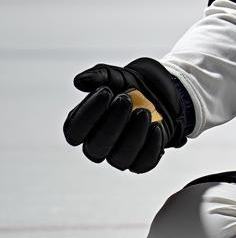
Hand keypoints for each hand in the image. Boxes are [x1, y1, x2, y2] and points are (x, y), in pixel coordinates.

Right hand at [63, 58, 187, 172]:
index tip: (105, 91)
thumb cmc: (130, 85)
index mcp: (84, 127)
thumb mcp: (115, 75)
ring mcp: (119, 155)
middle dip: (112, 123)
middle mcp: (98, 145)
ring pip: (120, 157)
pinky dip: (151, 146)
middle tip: (125, 99)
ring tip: (145, 112)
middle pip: (96, 147)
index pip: (74, 131)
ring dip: (133, 135)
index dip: (87, 113)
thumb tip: (79, 81)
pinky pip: (143, 162)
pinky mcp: (141, 160)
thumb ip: (97, 76)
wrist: (159, 91)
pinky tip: (156, 127)